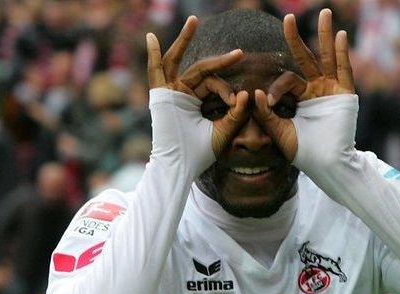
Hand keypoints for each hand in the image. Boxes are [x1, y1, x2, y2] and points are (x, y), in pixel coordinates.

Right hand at [146, 16, 249, 157]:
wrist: (182, 166)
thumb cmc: (201, 153)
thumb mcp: (224, 130)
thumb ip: (236, 113)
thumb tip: (248, 93)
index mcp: (196, 101)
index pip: (214, 84)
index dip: (228, 91)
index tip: (236, 103)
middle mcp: (182, 94)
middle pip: (202, 70)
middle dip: (221, 62)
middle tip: (240, 54)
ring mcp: (170, 93)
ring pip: (178, 61)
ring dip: (184, 40)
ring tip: (195, 21)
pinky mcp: (160, 97)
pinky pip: (155, 72)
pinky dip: (152, 55)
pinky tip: (151, 38)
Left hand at [253, 9, 354, 160]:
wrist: (325, 165)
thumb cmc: (304, 152)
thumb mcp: (278, 130)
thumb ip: (266, 112)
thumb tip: (254, 92)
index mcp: (302, 99)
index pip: (288, 80)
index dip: (277, 87)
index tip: (269, 101)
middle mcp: (318, 91)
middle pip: (306, 59)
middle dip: (296, 39)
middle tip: (287, 17)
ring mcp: (332, 90)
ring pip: (326, 58)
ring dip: (325, 35)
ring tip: (324, 12)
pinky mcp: (345, 95)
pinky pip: (344, 70)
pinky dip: (343, 54)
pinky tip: (341, 35)